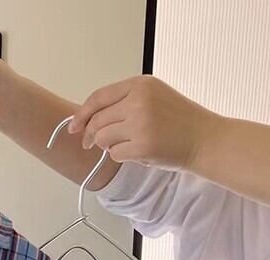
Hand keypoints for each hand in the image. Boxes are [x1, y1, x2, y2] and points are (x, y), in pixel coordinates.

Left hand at [68, 76, 217, 169]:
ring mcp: (141, 122)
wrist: (204, 138)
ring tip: (127, 144)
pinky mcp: (142, 145)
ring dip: (108, 146)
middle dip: (90, 136)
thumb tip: (86, 119)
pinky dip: (121, 156)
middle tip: (90, 144)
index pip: (98, 97)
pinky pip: (115, 154)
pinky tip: (138, 152)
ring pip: (103, 139)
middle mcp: (139, 100)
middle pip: (97, 121)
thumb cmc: (177, 120)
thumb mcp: (152, 97)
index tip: (73, 127)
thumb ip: (123, 102)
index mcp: (140, 84)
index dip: (81, 114)